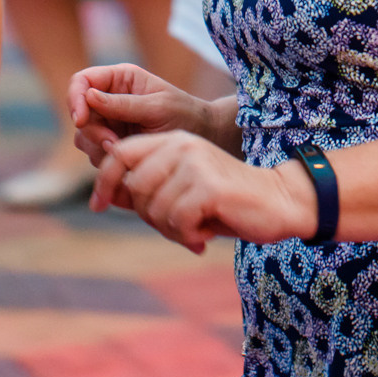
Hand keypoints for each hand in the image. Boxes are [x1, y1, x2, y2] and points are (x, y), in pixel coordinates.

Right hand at [68, 62, 206, 163]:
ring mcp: (109, 123)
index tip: (81, 120)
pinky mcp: (113, 144)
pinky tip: (128, 163)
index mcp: (120, 79)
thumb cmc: (185, 115)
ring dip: (99, 149)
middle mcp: (109, 99)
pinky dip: (107, 161)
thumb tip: (88, 96)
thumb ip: (123, 104)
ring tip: (126, 153)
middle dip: (93, 132)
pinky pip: (96, 154)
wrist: (203, 139)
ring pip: (84, 137)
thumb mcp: (157, 107)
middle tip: (114, 145)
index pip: (82, 81)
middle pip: (80, 114)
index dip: (75, 99)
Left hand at [99, 130, 312, 253]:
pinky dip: (187, 235)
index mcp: (172, 141)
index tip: (97, 206)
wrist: (280, 202)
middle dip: (149, 216)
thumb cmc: (227, 203)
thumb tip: (104, 196)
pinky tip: (206, 232)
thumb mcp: (182, 192)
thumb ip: (148, 191)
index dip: (103, 181)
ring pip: (155, 208)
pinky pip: (177, 220)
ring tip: (196, 228)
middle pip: (134, 187)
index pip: (119, 154)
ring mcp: (195, 162)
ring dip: (172, 230)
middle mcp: (181, 145)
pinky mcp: (208, 186)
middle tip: (177, 226)